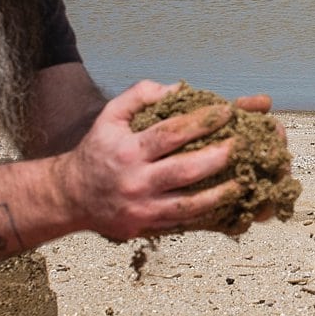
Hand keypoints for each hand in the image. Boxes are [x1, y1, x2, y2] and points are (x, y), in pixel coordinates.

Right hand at [60, 80, 241, 240]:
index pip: (171, 134)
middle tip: (241, 145)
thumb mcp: (110, 116)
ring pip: (188, 204)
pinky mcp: (146, 227)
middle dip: (217, 157)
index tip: (226, 112)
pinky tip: (226, 205)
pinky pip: (182, 222)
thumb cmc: (96, 151)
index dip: (201, 122)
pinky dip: (206, 214)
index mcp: (128, 151)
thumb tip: (177, 88)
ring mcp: (142, 208)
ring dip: (219, 194)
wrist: (71, 196)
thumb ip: (140, 96)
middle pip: (185, 171)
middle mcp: (136, 181)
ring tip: (243, 181)